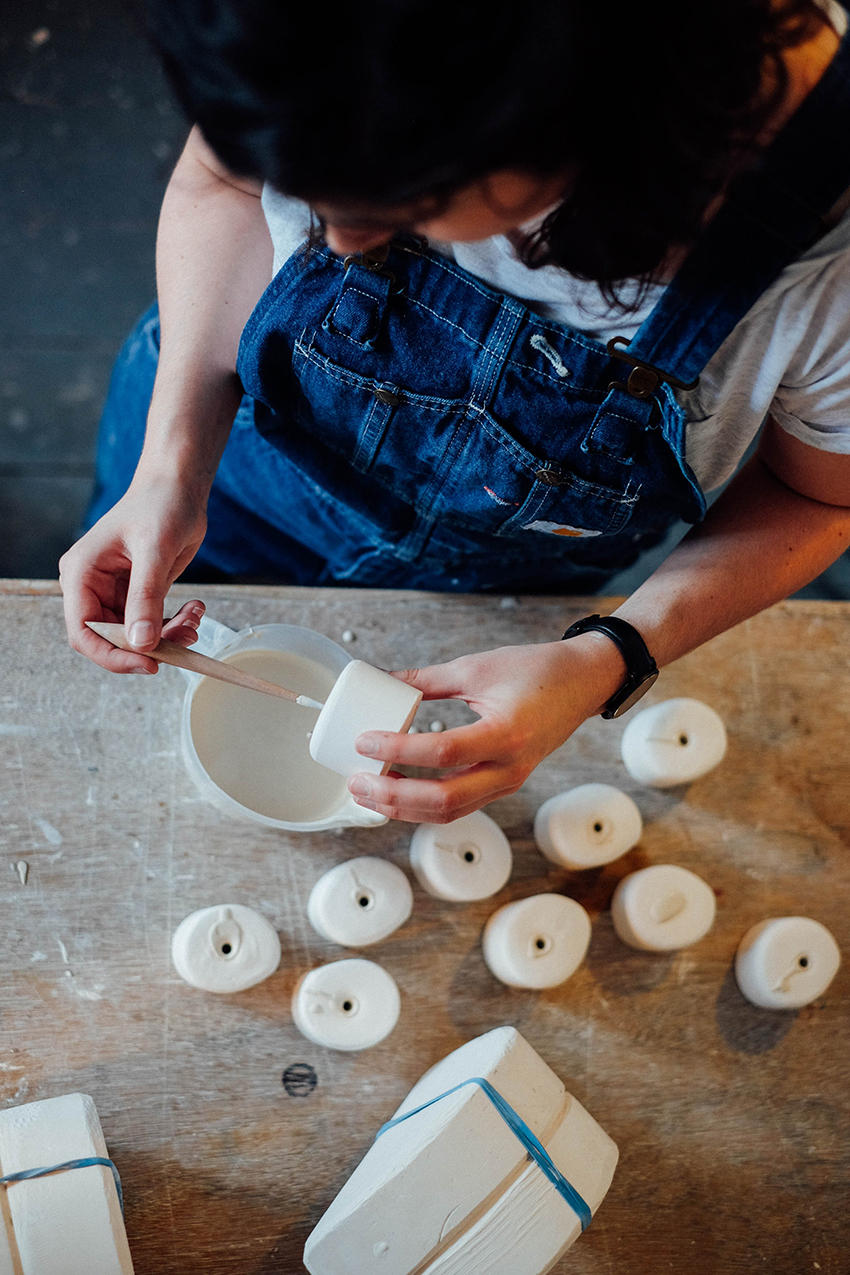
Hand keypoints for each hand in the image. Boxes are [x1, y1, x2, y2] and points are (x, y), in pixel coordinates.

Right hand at [59, 475, 208, 673]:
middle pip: (110, 639)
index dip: (112, 655)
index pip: (83, 632)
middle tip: (184, 639)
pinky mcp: (137, 592)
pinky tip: (195, 610)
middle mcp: (91, 586)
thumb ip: (145, 598)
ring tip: (195, 620)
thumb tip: (140, 644)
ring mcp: (114, 591)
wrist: (178, 487)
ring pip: (135, 636)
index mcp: (81, 574)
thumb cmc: (160, 505)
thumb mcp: (155, 551)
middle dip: (148, 646)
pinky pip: (151, 623)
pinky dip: (174, 624)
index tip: (148, 664)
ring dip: (167, 635)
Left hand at [347, 636, 626, 823]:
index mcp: (505, 734)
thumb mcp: (477, 667)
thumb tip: (383, 682)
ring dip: (403, 808)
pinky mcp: (502, 785)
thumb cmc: (538, 672)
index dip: (398, 750)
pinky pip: (459, 806)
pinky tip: (397, 792)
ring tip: (368, 791)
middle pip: (443, 800)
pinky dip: (423, 805)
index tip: (365, 740)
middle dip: (393, 796)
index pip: (443, 752)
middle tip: (358, 781)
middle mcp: (509, 768)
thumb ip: (427, 680)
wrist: (583, 683)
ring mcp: (508, 782)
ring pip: (449, 812)